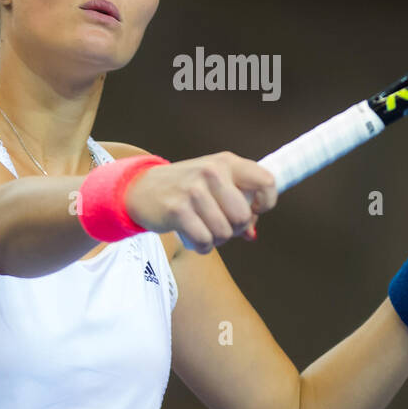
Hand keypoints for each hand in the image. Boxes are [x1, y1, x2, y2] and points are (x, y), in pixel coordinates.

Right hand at [124, 151, 277, 253]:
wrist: (141, 188)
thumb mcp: (214, 185)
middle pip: (244, 217)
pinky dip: (202, 246)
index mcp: (227, 162)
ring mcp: (194, 190)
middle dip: (235, 229)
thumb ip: (238, 204)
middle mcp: (212, 172)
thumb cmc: (185, 189)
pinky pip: (205, 241)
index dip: (266, 203)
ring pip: (225, 233)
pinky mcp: (178, 210)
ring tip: (203, 228)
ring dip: (216, 239)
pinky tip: (193, 237)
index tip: (253, 211)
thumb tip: (252, 234)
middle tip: (220, 224)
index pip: (267, 181)